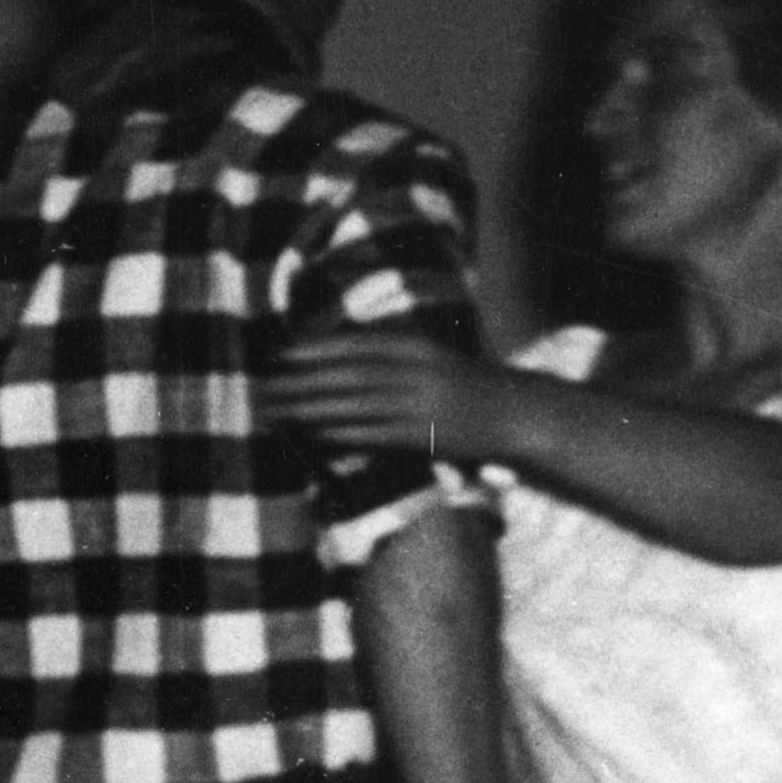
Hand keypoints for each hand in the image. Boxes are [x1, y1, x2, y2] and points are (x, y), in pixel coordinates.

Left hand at [274, 328, 509, 474]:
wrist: (515, 413)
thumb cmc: (468, 387)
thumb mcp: (434, 359)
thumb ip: (395, 356)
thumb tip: (344, 361)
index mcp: (418, 346)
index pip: (357, 345)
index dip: (317, 349)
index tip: (282, 353)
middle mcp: (417, 371)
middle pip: (348, 374)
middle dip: (303, 380)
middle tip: (266, 386)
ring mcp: (420, 405)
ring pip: (354, 405)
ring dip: (312, 409)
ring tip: (277, 412)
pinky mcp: (423, 436)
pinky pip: (373, 434)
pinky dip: (341, 433)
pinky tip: (312, 434)